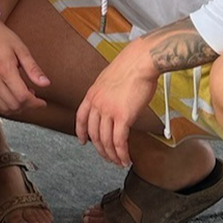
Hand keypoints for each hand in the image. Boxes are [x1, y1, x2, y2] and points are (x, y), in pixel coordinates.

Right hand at [0, 18, 48, 114]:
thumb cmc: (3, 39)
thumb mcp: (22, 50)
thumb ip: (33, 68)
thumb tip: (46, 84)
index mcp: (5, 69)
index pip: (22, 96)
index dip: (35, 103)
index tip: (42, 102)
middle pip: (13, 105)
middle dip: (27, 106)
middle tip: (34, 98)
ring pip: (3, 108)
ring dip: (17, 108)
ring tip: (23, 97)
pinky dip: (5, 107)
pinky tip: (12, 98)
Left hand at [75, 39, 158, 166]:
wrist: (141, 61)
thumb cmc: (131, 66)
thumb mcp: (109, 79)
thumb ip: (106, 94)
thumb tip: (112, 103)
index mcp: (92, 94)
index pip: (80, 118)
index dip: (81, 132)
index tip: (83, 141)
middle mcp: (97, 104)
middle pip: (94, 133)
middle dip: (100, 149)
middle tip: (107, 157)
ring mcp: (108, 111)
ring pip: (106, 140)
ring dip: (112, 154)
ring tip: (118, 161)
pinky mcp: (123, 116)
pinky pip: (119, 140)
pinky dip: (122, 153)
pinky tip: (125, 158)